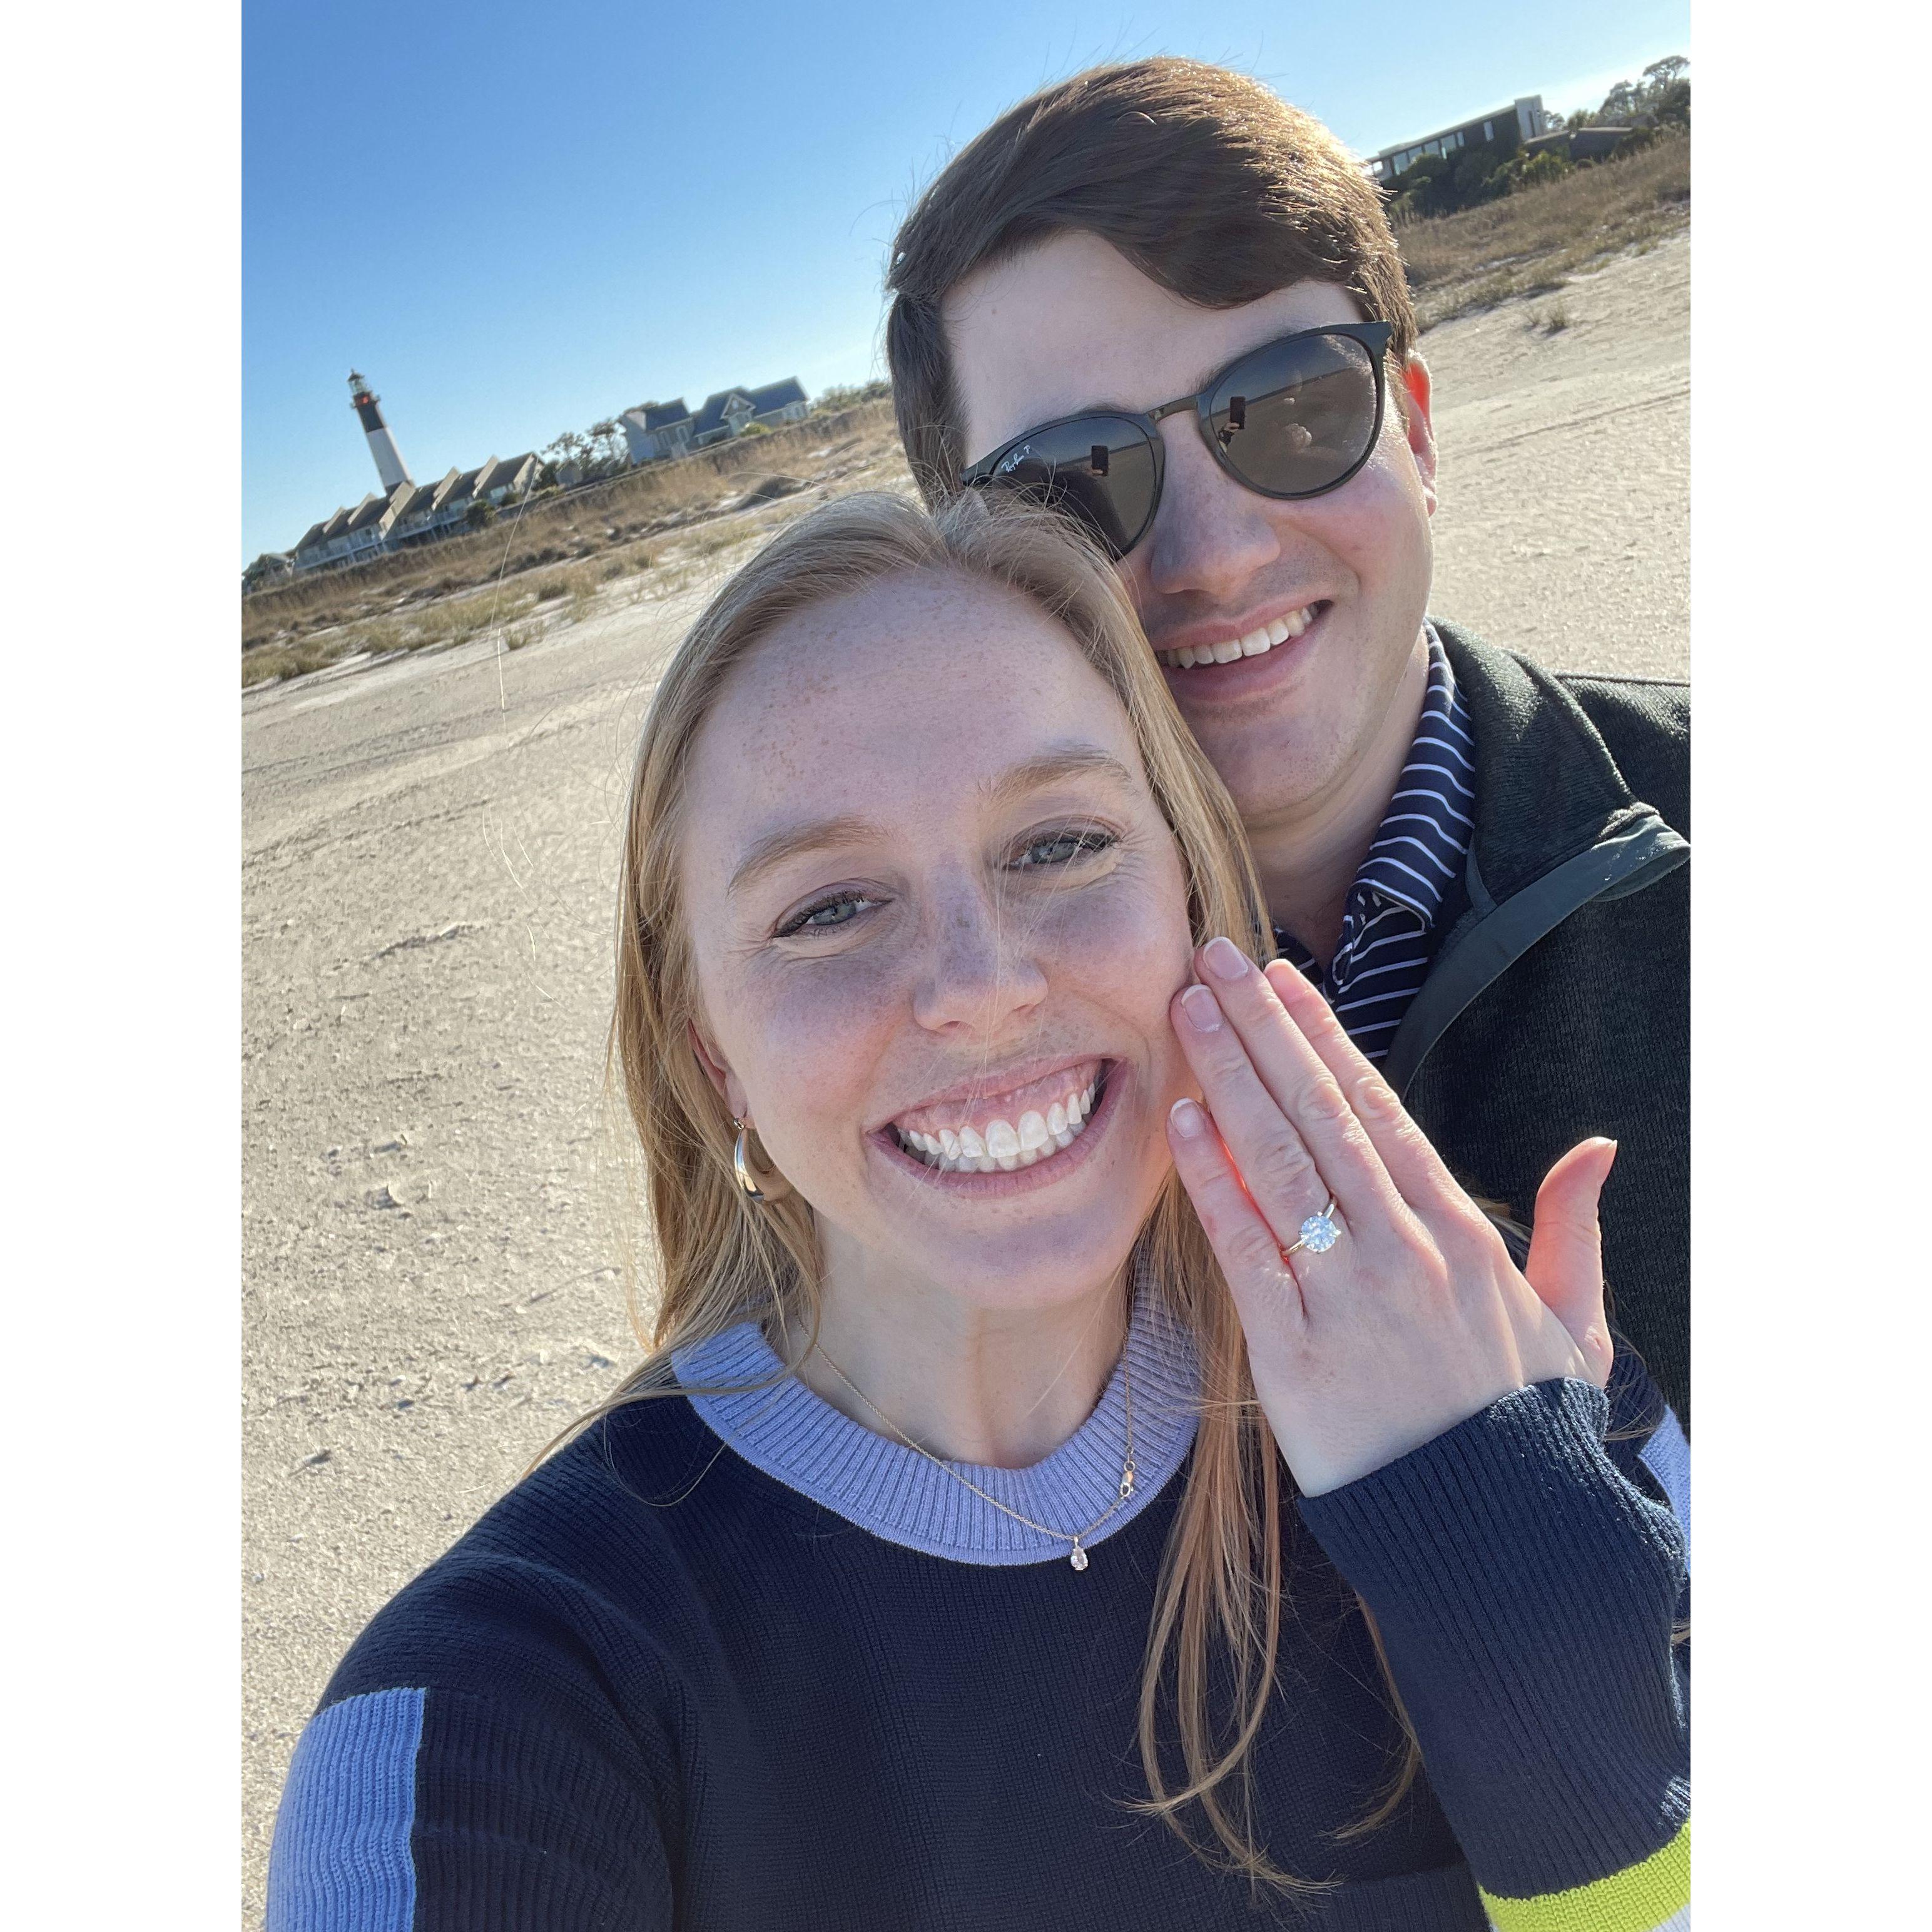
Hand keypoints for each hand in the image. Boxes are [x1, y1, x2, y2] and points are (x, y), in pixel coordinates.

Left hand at [1166, 936, 1616, 1496]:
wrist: (1502, 1543)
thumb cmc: (1525, 1427)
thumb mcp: (1573, 1324)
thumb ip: (1574, 1230)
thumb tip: (1596, 1150)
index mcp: (1462, 1232)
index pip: (1378, 1108)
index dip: (1324, 1036)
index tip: (1281, 979)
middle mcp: (1402, 1249)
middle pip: (1319, 1113)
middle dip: (1261, 1028)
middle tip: (1211, 957)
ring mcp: (1347, 1296)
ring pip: (1277, 1163)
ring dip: (1226, 1078)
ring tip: (1185, 1011)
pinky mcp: (1294, 1352)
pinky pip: (1246, 1250)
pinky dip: (1210, 1184)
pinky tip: (1179, 1122)